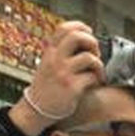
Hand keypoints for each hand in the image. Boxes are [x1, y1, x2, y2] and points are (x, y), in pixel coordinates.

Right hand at [8, 21, 103, 135]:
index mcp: (50, 51)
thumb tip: (83, 41)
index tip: (89, 34)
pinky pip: (92, 77)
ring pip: (89, 57)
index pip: (64, 28)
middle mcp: (55, 59)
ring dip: (98, 64)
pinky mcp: (71, 87)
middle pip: (77, 37)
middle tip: (94, 52)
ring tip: (96, 72)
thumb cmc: (46, 87)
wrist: (36, 109)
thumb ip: (60, 52)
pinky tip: (94, 83)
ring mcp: (63, 73)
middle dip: (92, 42)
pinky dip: (97, 79)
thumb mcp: (47, 63)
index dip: (81, 27)